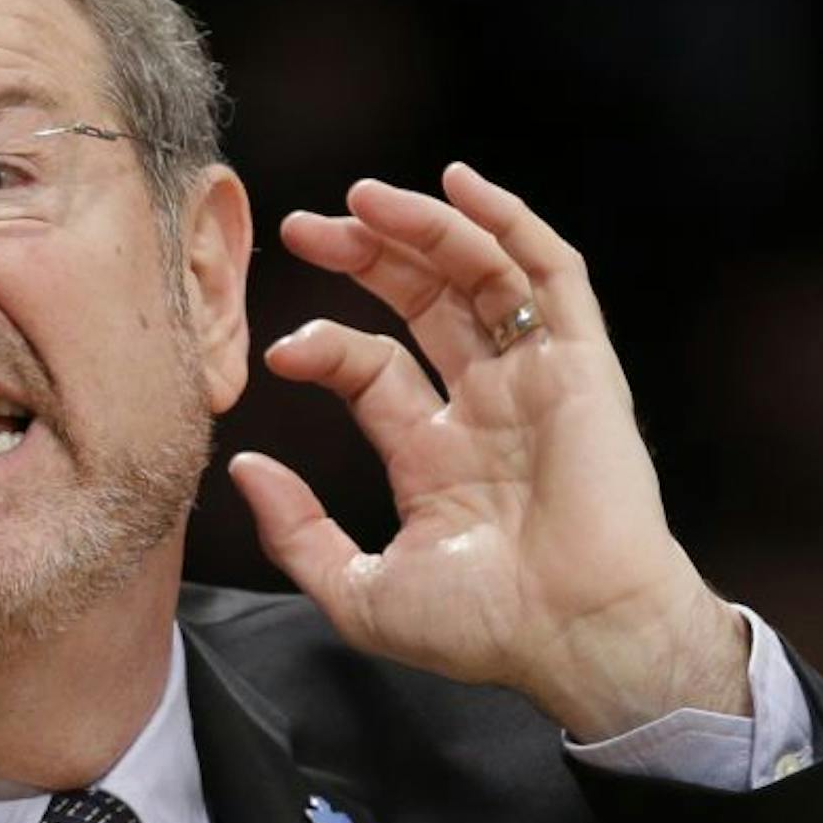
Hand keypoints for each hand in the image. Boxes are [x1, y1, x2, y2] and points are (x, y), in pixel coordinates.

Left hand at [227, 162, 748, 741]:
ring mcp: (537, 380)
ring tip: (362, 198)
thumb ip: (296, 532)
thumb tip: (240, 470)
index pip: (372, 368)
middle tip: (302, 226)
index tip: (279, 352)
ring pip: (479, 275)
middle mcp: (488, 406)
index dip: (325, 346)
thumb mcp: (360, 592)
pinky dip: (508, 223)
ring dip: (423, 228)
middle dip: (364, 257)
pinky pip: (551, 275)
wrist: (578, 637)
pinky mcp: (583, 365)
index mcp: (439, 454)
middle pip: (423, 302)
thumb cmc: (484, 629)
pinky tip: (458, 185)